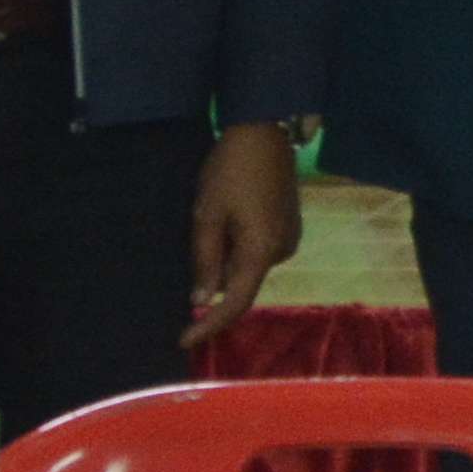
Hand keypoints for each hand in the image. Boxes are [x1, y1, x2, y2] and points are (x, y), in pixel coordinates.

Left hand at [185, 120, 300, 344]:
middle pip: (241, 283)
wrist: (263, 131)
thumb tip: (202, 301)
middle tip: (195, 240)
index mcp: (262, 251)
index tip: (183, 339)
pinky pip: (259, 250)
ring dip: (226, 258)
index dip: (209, 325)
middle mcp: (282, 250)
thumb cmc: (229, 172)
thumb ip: (205, 262)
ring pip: (248, 266)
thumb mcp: (207, 216)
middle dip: (215, 278)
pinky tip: (228, 218)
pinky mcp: (290, 224)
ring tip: (211, 220)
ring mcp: (290, 237)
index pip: (236, 303)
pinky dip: (239, 246)